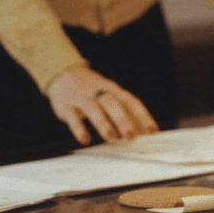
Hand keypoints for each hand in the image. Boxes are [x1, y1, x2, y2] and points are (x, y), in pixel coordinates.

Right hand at [45, 65, 160, 145]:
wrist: (61, 73)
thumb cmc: (92, 89)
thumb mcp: (109, 94)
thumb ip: (124, 111)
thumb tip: (142, 130)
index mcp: (112, 88)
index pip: (130, 101)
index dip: (142, 116)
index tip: (152, 131)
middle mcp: (98, 91)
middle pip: (113, 103)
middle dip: (123, 120)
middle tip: (131, 137)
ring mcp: (81, 97)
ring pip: (94, 109)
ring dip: (104, 124)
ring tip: (112, 138)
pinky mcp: (66, 106)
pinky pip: (73, 117)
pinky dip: (79, 129)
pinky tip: (85, 139)